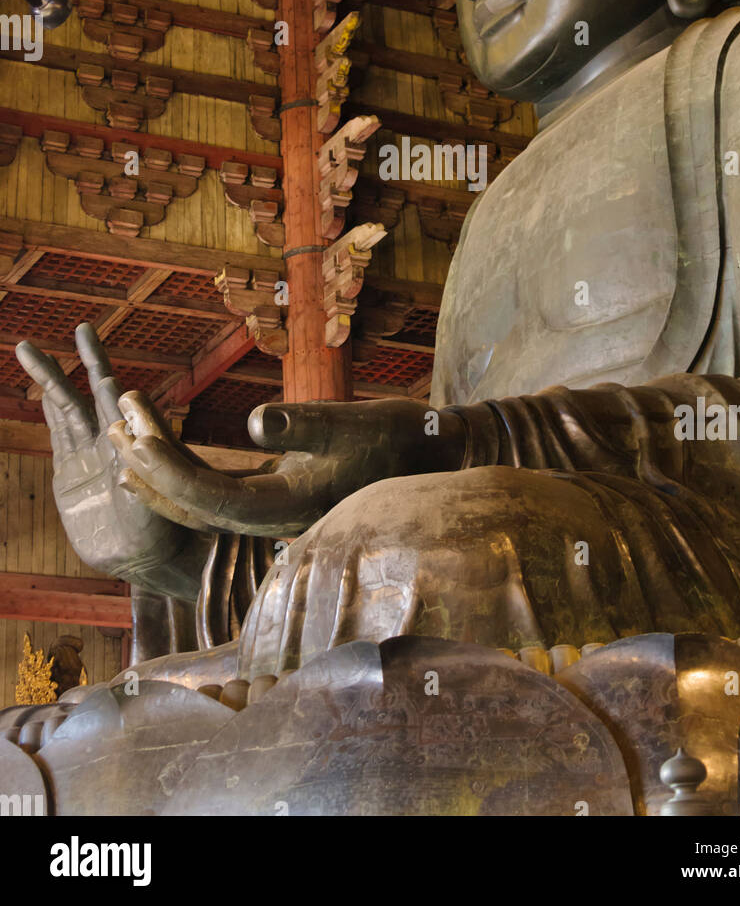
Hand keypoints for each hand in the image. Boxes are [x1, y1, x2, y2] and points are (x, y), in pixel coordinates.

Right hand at [16, 324, 194, 584]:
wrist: (140, 559)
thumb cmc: (161, 529)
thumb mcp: (158, 497)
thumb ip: (144, 470)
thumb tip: (130, 439)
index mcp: (132, 442)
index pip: (116, 400)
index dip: (103, 375)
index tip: (89, 348)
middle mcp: (110, 440)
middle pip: (88, 391)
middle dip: (81, 360)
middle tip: (81, 326)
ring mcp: (87, 455)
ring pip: (64, 408)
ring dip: (49, 379)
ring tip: (28, 349)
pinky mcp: (69, 474)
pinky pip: (58, 435)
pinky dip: (49, 411)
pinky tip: (42, 390)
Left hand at [111, 395, 466, 536]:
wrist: (426, 456)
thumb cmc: (394, 436)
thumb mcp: (352, 421)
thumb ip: (304, 425)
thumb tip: (255, 421)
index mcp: (285, 506)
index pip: (209, 495)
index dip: (169, 467)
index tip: (136, 433)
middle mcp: (269, 518)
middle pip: (192, 501)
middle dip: (149, 464)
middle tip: (114, 422)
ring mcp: (269, 510)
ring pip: (198, 497)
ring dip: (159, 466)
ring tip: (121, 430)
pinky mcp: (272, 494)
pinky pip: (215, 488)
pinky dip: (184, 466)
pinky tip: (161, 446)